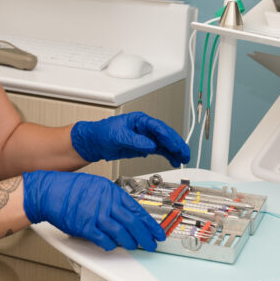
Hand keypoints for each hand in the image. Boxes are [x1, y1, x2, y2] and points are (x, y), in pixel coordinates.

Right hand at [22, 170, 164, 250]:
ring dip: (130, 242)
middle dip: (145, 236)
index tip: (157, 232)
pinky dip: (110, 245)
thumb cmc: (70, 188)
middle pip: (132, 223)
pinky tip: (113, 246)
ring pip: (121, 233)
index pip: (137, 209)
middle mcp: (106, 202)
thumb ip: (112, 198)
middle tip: (151, 244)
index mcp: (111, 191)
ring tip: (134, 246)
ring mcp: (96, 215)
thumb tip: (126, 212)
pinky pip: (104, 240)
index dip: (150, 224)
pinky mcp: (85, 227)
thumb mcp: (97, 185)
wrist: (50, 191)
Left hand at [71, 112, 190, 166]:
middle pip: (165, 135)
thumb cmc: (101, 133)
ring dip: (174, 151)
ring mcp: (145, 137)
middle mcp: (144, 128)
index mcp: (139, 120)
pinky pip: (159, 150)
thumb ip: (134, 140)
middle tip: (185, 153)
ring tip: (183, 159)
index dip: (169, 137)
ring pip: (164, 143)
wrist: (94, 143)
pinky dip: (167, 155)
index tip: (176, 146)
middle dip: (176, 144)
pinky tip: (174, 160)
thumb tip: (150, 145)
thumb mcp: (117, 136)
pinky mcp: (143, 147)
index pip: (158, 127)